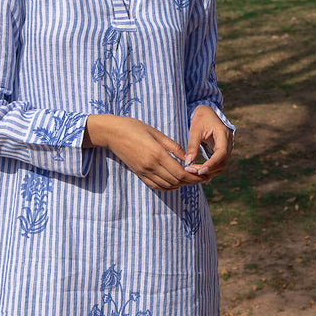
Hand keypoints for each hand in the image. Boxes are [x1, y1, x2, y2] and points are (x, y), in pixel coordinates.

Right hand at [85, 113, 204, 191]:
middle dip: (191, 182)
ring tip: (191, 180)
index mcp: (157, 154)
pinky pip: (156, 186)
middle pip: (176, 181)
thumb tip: (187, 158)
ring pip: (167, 185)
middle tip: (202, 178)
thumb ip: (173, 146)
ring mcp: (144, 172)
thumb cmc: (135, 128)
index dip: (194, 177)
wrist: (112, 133)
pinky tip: (175, 183)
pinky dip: (168, 187)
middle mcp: (151, 166)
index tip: (203, 175)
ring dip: (181, 184)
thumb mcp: (156, 133)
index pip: (180, 172)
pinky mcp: (139, 174)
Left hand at [182, 105, 233, 179]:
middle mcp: (229, 142)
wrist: (207, 114)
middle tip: (191, 171)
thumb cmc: (201, 120)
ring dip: (209, 171)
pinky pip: (219, 163)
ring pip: (222, 165)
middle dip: (208, 169)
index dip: (212, 163)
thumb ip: (192, 146)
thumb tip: (188, 162)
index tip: (200, 171)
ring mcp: (228, 147)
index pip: (222, 152)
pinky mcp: (224, 151)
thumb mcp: (195, 131)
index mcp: (223, 133)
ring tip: (193, 171)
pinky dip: (210, 169)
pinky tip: (198, 171)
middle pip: (223, 162)